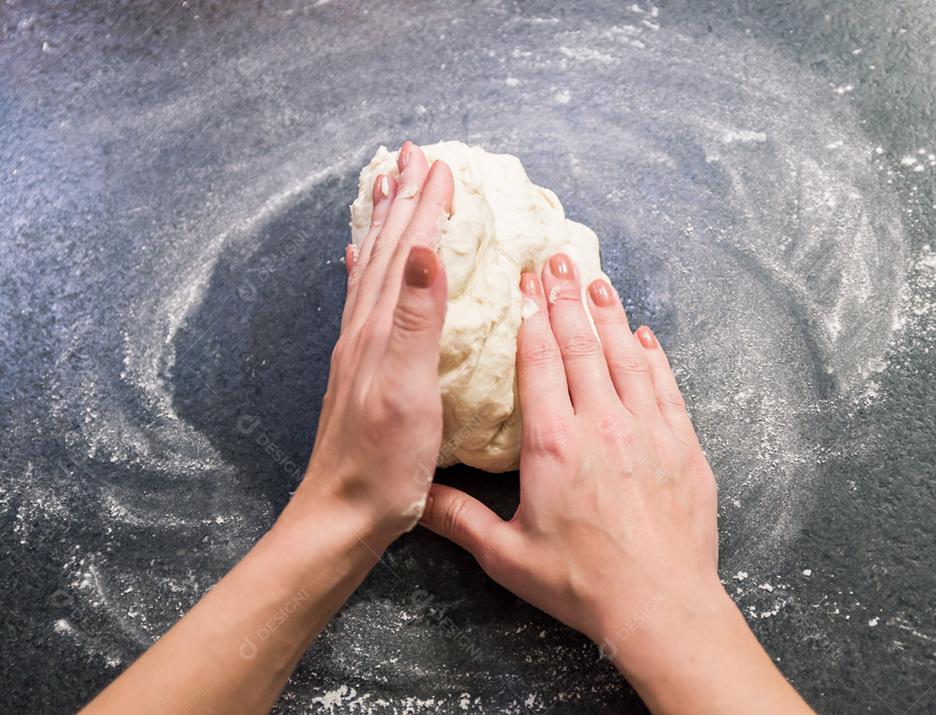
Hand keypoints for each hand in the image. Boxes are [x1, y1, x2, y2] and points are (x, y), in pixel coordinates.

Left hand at [301, 142, 452, 541]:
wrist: (342, 514)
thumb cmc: (383, 462)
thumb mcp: (408, 390)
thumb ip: (415, 319)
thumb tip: (424, 250)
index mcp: (379, 328)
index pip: (407, 253)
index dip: (425, 207)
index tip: (441, 165)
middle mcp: (363, 329)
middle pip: (384, 250)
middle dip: (402, 200)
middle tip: (413, 156)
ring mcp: (359, 348)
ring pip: (371, 268)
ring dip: (384, 225)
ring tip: (387, 188)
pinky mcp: (361, 369)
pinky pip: (363, 300)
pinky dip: (365, 269)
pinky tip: (360, 261)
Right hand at [422, 252, 720, 643]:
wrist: (660, 605)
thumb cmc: (583, 583)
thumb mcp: (508, 556)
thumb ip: (460, 519)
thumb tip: (417, 494)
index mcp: (555, 443)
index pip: (540, 360)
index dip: (532, 314)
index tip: (525, 281)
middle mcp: (603, 423)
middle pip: (583, 344)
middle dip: (567, 297)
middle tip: (558, 258)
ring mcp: (648, 430)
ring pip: (627, 355)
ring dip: (610, 314)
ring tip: (596, 280)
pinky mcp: (683, 445)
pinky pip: (665, 386)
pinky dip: (653, 356)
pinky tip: (644, 335)